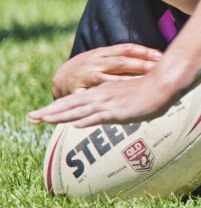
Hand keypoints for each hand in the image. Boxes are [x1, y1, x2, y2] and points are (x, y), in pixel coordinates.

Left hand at [28, 72, 173, 128]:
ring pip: (77, 110)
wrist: (163, 83)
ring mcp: (108, 102)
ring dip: (58, 116)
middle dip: (49, 111)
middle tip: (31, 117)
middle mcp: (101, 95)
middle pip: (70, 104)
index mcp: (102, 92)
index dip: (57, 107)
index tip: (42, 114)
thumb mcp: (126, 99)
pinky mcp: (118, 110)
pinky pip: (98, 116)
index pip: (74, 100)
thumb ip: (114, 106)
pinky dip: (85, 120)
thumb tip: (105, 115)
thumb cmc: (148, 91)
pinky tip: (73, 124)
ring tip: (41, 120)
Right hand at [52, 44, 162, 97]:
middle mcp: (95, 62)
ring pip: (109, 78)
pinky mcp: (79, 91)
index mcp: (103, 52)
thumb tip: (153, 58)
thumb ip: (125, 60)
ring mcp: (87, 76)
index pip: (127, 49)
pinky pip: (94, 95)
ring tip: (144, 84)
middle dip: (140, 65)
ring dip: (127, 81)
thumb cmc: (90, 68)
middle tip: (158, 68)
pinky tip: (120, 101)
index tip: (161, 55)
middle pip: (121, 62)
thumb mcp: (105, 60)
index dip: (144, 51)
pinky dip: (106, 97)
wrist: (61, 77)